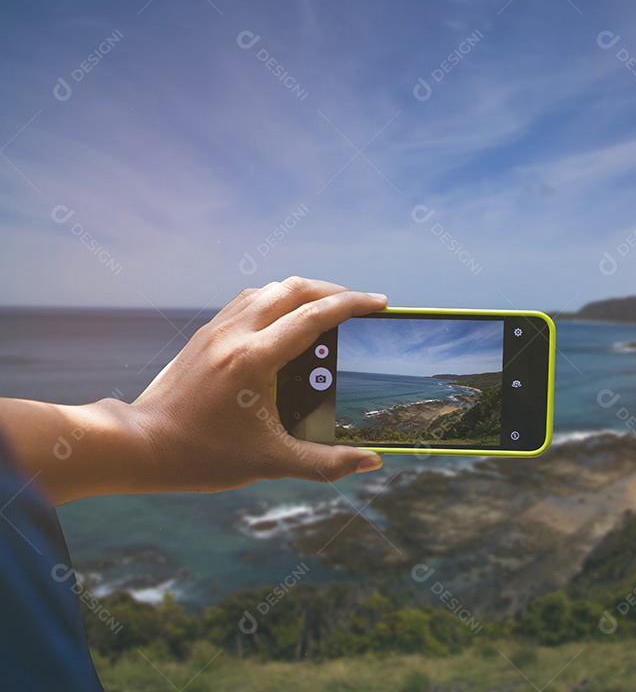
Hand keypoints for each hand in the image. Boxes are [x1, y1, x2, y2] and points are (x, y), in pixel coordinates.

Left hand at [0, 277, 387, 504]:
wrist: (139, 445)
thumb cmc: (201, 456)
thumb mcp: (270, 462)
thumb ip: (326, 462)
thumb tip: (370, 462)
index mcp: (254, 360)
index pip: (314, 315)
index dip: (353, 305)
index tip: (380, 302)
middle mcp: (235, 334)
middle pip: (293, 289)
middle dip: (333, 291)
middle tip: (359, 305)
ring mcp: (216, 330)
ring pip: (268, 289)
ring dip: (302, 292)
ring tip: (326, 310)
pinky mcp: (203, 335)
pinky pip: (247, 301)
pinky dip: (275, 300)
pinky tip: (284, 322)